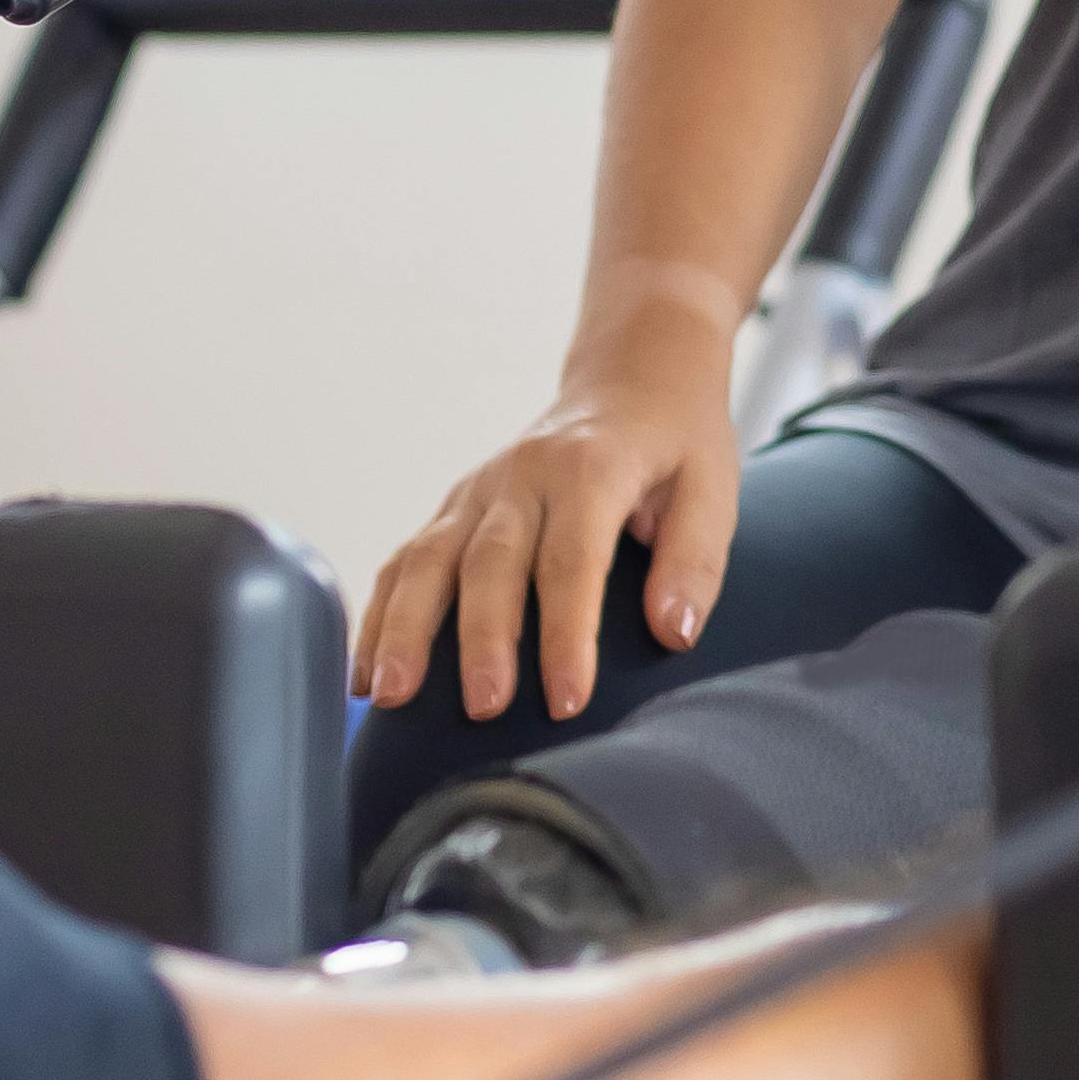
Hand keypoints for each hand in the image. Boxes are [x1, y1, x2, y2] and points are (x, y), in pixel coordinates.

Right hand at [355, 348, 748, 724]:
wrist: (631, 371)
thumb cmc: (677, 440)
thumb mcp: (713, 487)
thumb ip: (694, 560)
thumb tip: (673, 633)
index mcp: (591, 467)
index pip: (573, 558)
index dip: (567, 633)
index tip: (567, 700)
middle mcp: (523, 473)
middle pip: (491, 560)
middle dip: (483, 638)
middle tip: (482, 708)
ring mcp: (480, 489)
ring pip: (429, 558)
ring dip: (405, 628)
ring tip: (389, 695)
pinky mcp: (455, 506)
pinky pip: (407, 559)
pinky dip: (381, 614)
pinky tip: (366, 672)